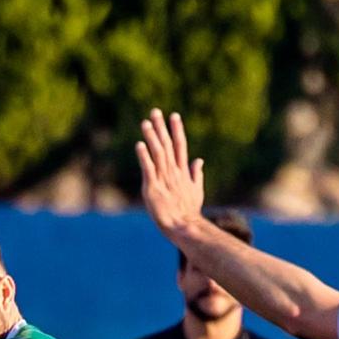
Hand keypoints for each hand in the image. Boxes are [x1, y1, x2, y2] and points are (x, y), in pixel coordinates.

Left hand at [135, 109, 205, 238]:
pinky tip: (140, 145)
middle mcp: (174, 172)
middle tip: (155, 111)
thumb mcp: (196, 190)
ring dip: (152, 138)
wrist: (184, 227)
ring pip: (158, 154)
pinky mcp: (153, 188)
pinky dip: (144, 157)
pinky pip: (148, 169)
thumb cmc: (190, 211)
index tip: (174, 115)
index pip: (180, 146)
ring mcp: (164, 179)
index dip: (177, 130)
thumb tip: (199, 160)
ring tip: (146, 123)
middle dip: (161, 128)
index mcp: (183, 171)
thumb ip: (196, 174)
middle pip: (167, 145)